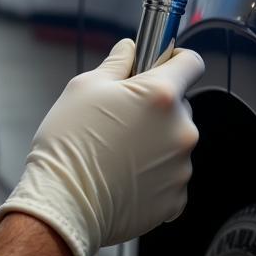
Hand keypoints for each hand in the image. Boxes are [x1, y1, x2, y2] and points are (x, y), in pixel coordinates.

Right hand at [0, 38, 204, 255]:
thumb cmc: (70, 144)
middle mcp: (180, 129)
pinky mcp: (176, 198)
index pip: (191, 62)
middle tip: (123, 118)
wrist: (63, 206)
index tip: (161, 66)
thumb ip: (117, 62)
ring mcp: (181, 166)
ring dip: (156, 142)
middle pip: (180, 104)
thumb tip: (129, 49)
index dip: (175, 59)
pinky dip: (154, 175)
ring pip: (175, 141)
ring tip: (119, 153)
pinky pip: (171, 175)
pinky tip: (126, 177)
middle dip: (157, 107)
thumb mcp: (85, 87)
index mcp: (161, 95)